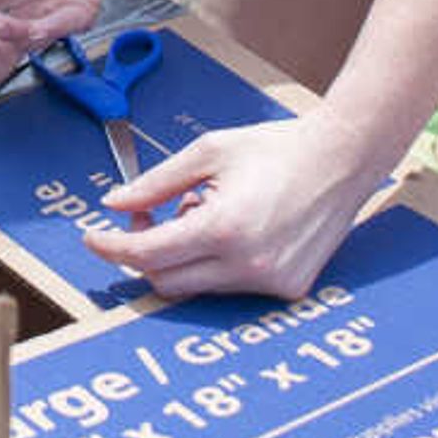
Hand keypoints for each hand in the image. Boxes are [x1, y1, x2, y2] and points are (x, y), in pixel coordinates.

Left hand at [75, 109, 378, 300]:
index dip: (112, 247)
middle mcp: (247, 264)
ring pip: (196, 288)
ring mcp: (270, 282)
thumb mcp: (209, 152)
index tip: (93, 238)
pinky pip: (231, 287)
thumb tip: (115, 203)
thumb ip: (156, 182)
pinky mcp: (288, 289)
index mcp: (224, 227)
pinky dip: (217, 264)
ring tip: (206, 211)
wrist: (344, 158)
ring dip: (183, 256)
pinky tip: (236, 228)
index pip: (148, 255)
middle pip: (165, 281)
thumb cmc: (279, 147)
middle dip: (144, 252)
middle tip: (145, 217)